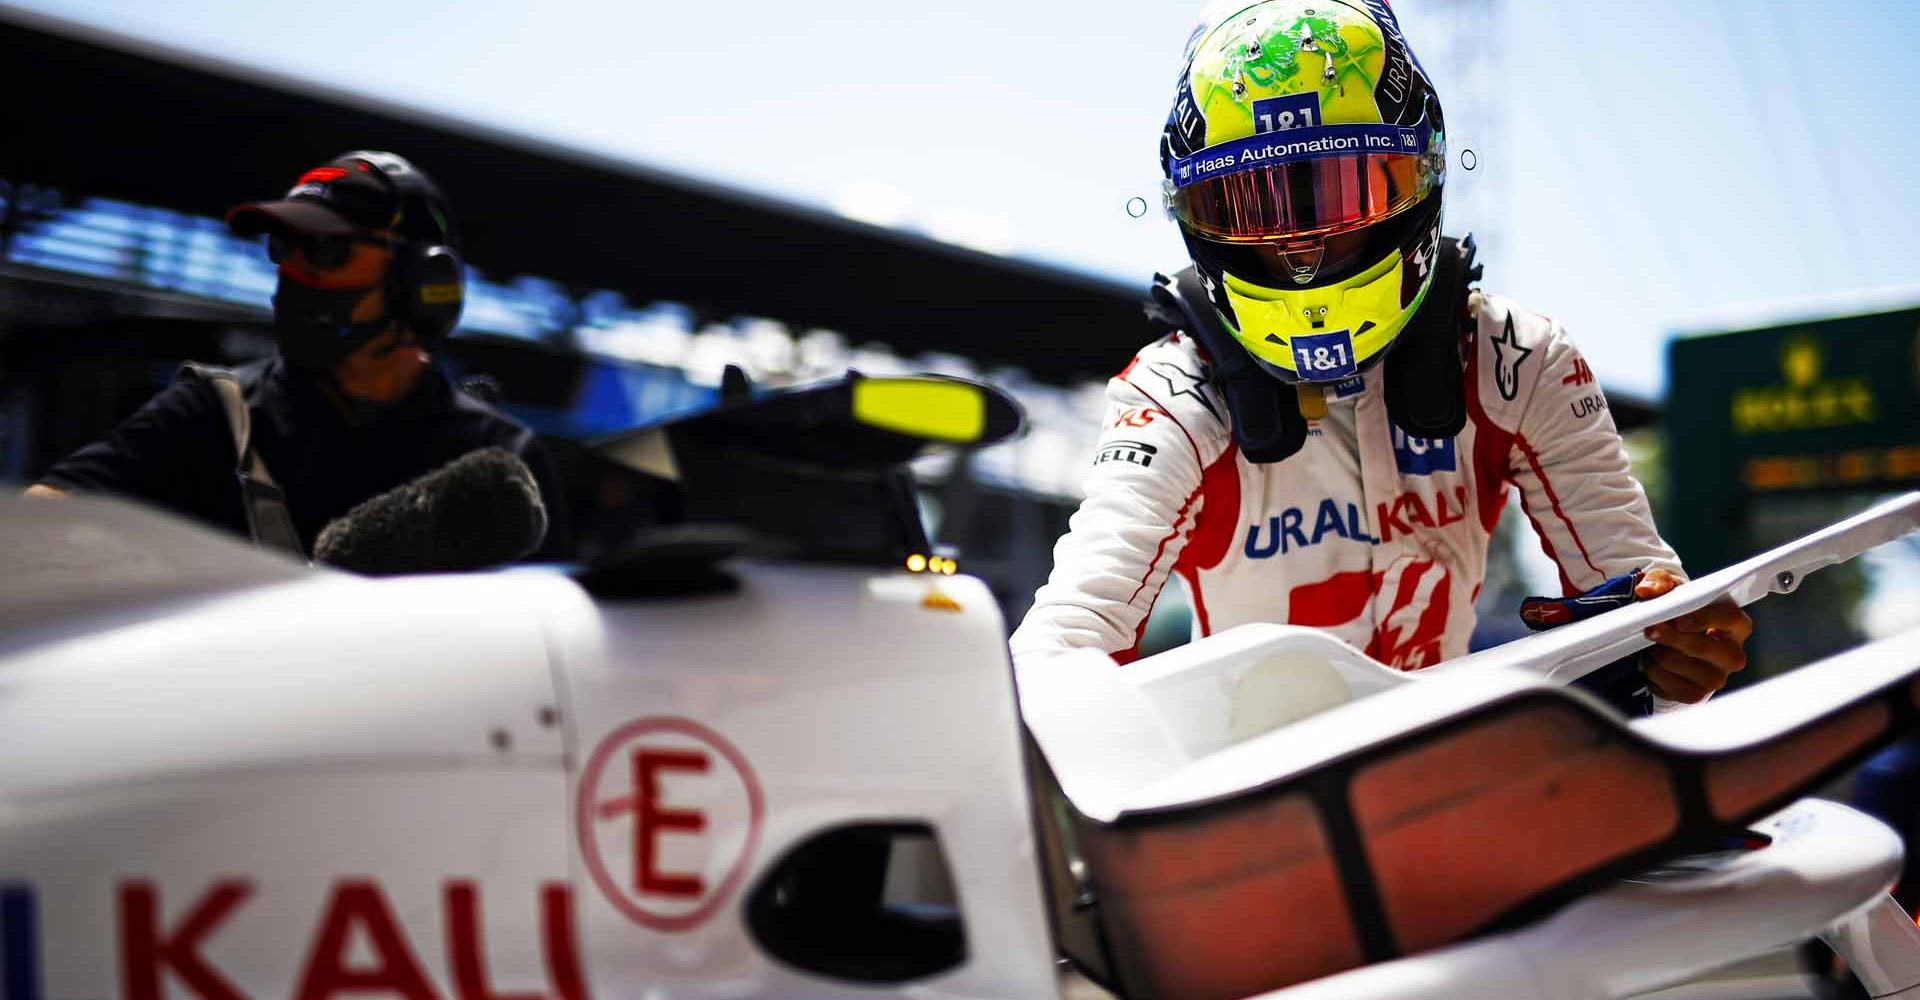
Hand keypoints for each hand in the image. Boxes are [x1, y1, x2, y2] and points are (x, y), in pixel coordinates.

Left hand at [1636, 568, 1751, 702]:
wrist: (1670, 641)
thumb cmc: (1679, 612)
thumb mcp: (1671, 590)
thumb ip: (1660, 582)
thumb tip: (1647, 591)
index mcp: (1736, 625)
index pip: (1730, 619)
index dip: (1704, 619)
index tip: (1679, 620)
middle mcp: (1733, 654)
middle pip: (1704, 647)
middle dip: (1672, 637)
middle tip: (1650, 629)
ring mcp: (1717, 677)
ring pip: (1682, 665)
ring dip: (1659, 653)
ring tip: (1650, 644)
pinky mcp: (1698, 694)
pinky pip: (1671, 686)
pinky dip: (1655, 672)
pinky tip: (1652, 662)